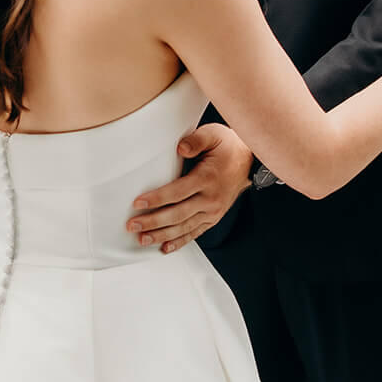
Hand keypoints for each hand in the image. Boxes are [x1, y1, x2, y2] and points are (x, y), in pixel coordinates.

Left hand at [127, 123, 252, 254]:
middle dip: (153, 222)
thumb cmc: (228, 146)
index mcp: (207, 178)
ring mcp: (213, 211)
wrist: (249, 161)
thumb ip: (196, 140)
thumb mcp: (213, 134)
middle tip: (132, 226)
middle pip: (177, 214)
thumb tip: (181, 148)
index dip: (157, 199)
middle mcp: (210, 198)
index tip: (138, 203)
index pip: (178, 192)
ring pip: (184, 228)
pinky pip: (195, 233)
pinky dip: (179, 242)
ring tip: (143, 239)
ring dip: (162, 235)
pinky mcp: (213, 217)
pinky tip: (165, 247)